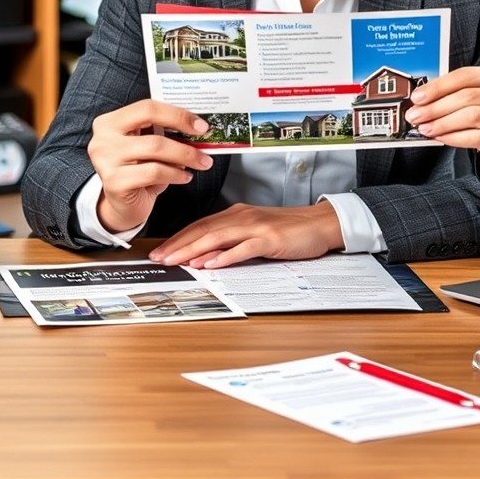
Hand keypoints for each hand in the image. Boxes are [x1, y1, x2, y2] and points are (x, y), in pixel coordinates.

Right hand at [87, 99, 213, 233]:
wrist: (123, 206)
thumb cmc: (139, 170)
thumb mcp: (149, 146)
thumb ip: (164, 132)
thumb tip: (197, 127)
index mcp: (111, 122)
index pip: (147, 107)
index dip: (177, 114)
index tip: (200, 125)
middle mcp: (103, 138)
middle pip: (151, 126)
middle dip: (184, 134)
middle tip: (205, 144)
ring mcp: (106, 160)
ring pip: (155, 148)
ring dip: (185, 156)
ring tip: (201, 162)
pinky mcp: (114, 182)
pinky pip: (154, 172)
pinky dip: (176, 174)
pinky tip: (185, 177)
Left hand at [149, 200, 343, 268]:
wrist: (320, 223)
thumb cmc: (290, 230)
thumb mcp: (256, 233)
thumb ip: (232, 241)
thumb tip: (206, 256)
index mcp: (237, 214)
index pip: (200, 225)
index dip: (179, 238)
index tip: (161, 251)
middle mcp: (243, 217)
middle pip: (204, 230)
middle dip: (179, 245)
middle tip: (160, 258)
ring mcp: (256, 227)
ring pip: (218, 237)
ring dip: (195, 249)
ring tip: (177, 260)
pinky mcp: (270, 238)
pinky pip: (244, 248)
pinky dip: (227, 256)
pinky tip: (213, 264)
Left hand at [404, 66, 479, 183]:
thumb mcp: (479, 102)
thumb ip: (457, 94)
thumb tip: (422, 99)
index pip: (468, 75)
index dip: (439, 85)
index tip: (418, 96)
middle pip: (468, 96)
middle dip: (436, 106)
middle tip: (415, 115)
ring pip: (472, 116)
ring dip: (442, 122)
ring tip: (425, 128)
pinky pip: (478, 136)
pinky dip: (455, 137)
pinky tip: (441, 137)